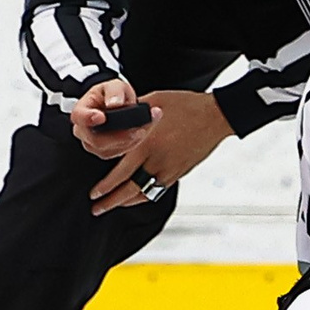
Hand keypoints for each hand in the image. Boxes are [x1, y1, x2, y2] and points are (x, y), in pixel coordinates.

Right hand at [71, 79, 155, 158]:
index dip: (88, 118)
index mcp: (81, 110)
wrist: (117, 106)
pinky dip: (134, 142)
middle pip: (97, 140)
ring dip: (132, 139)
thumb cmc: (111, 95)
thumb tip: (115, 104)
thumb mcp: (115, 86)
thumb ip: (115, 92)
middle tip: (139, 128)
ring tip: (145, 126)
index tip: (101, 117)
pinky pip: (120, 151)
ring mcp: (93, 144)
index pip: (79, 116)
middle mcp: (83, 131)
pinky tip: (141, 131)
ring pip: (112, 148)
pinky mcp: (106, 152)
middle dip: (121, 135)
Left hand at [89, 89, 233, 215]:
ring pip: (144, 194)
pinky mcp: (179, 173)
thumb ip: (133, 113)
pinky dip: (144, 196)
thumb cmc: (187, 106)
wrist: (214, 116)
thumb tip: (116, 117)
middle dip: (110, 201)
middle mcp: (157, 160)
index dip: (105, 186)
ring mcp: (169, 169)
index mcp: (147, 143)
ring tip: (112, 206)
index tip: (95, 192)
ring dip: (125, 203)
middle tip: (97, 207)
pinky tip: (136, 197)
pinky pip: (158, 190)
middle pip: (129, 189)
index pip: (121, 172)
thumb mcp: (153, 101)